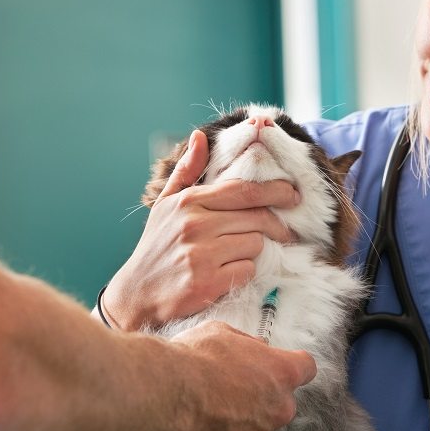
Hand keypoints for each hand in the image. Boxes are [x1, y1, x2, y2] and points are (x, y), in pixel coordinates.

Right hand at [103, 130, 299, 329]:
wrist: (137, 294)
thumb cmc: (156, 247)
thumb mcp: (166, 205)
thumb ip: (187, 171)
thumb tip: (200, 136)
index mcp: (189, 202)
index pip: (243, 190)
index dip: (275, 190)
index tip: (293, 194)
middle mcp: (195, 225)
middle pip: (257, 218)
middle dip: (276, 225)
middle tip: (285, 231)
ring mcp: (201, 255)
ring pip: (255, 244)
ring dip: (254, 250)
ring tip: (239, 254)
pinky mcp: (207, 283)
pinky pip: (247, 271)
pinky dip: (244, 273)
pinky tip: (229, 273)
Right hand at [158, 320, 316, 430]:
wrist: (165, 392)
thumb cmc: (194, 358)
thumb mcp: (223, 332)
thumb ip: (248, 344)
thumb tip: (255, 348)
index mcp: (281, 372)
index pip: (306, 368)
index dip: (292, 366)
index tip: (279, 367)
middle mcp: (278, 408)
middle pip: (282, 403)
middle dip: (262, 396)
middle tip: (231, 386)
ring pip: (257, 427)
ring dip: (240, 419)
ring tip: (209, 405)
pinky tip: (199, 422)